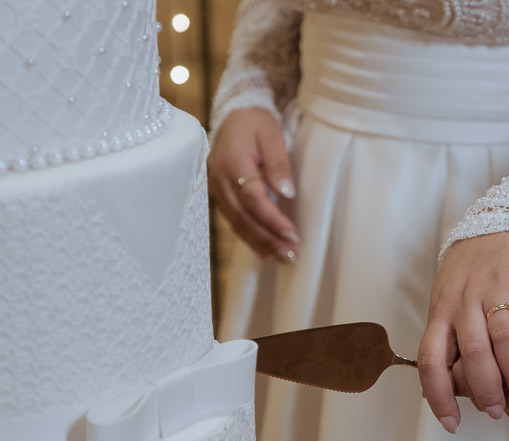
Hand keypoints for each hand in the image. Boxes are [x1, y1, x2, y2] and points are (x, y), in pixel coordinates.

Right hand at [208, 107, 298, 262]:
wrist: (232, 115)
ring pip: (237, 222)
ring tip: (281, 257)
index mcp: (233, 162)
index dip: (272, 219)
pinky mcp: (220, 195)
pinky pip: (234, 220)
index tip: (292, 234)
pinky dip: (249, 236)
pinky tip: (264, 249)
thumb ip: (278, 163)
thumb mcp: (271, 134)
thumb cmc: (255, 123)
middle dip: (267, 238)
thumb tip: (286, 193)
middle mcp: (220, 179)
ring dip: (260, 242)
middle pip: (243, 216)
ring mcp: (217, 188)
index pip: (253, 198)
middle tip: (289, 255)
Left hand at [418, 232, 508, 432]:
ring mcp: (497, 287)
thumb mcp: (446, 304)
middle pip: (472, 353)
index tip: (452, 424)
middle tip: (498, 410)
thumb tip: (436, 388)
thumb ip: (444, 341)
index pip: (431, 360)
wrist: (496, 223)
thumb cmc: (469, 274)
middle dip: (486, 389)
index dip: (438, 396)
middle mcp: (466, 300)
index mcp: (442, 311)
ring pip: (505, 336)